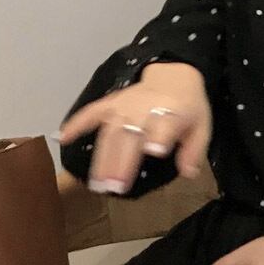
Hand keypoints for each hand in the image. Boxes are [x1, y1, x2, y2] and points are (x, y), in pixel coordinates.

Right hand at [57, 62, 212, 193]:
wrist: (174, 77)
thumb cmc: (188, 109)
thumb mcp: (202, 129)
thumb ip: (194, 151)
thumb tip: (188, 173)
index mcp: (172, 114)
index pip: (164, 126)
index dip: (159, 137)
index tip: (154, 151)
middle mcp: (144, 109)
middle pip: (132, 135)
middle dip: (122, 161)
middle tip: (114, 187)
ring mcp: (124, 106)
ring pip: (110, 132)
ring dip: (102, 158)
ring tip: (96, 183)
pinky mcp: (109, 103)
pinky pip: (91, 113)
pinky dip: (76, 123)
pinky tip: (62, 138)